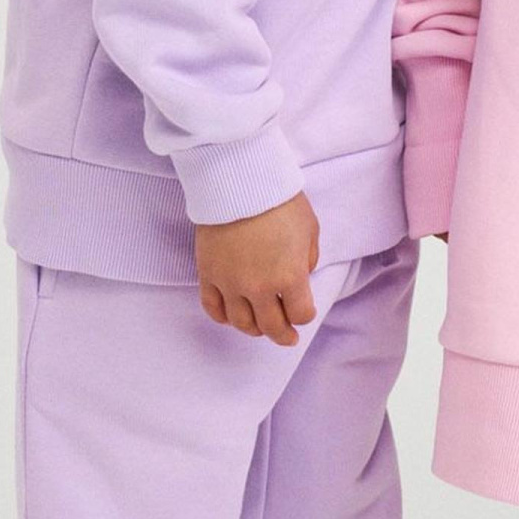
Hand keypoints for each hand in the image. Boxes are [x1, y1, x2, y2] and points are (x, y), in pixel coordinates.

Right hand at [195, 192, 320, 344]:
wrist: (238, 181)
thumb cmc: (279, 200)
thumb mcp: (310, 228)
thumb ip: (308, 258)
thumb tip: (301, 274)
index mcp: (289, 277)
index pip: (300, 315)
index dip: (305, 315)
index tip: (304, 311)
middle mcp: (259, 287)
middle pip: (271, 327)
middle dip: (283, 335)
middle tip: (287, 337)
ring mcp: (230, 283)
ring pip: (241, 322)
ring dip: (253, 329)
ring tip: (260, 327)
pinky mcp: (208, 274)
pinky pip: (213, 307)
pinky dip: (222, 317)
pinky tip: (231, 317)